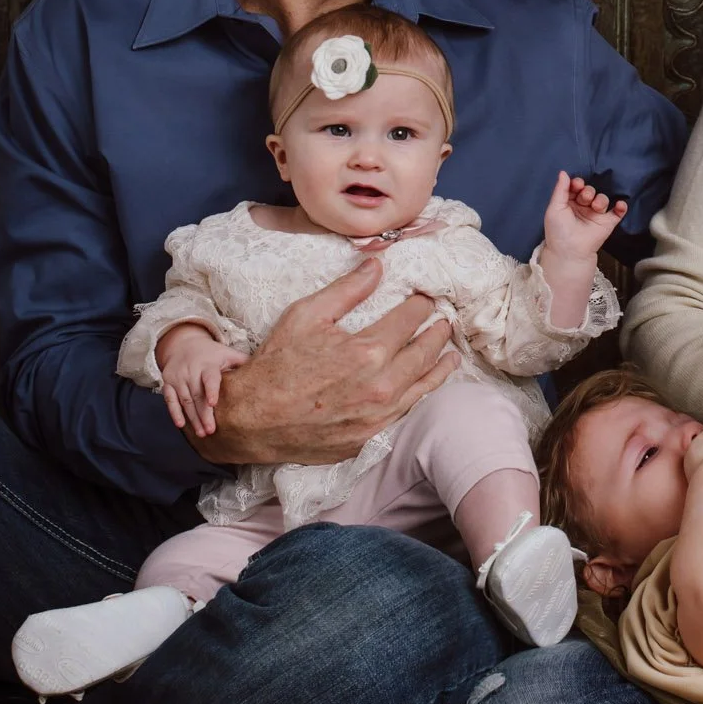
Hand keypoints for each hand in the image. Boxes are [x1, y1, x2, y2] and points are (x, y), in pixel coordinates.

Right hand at [157, 324, 250, 438]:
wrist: (184, 344)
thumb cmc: (213, 354)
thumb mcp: (228, 354)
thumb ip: (243, 362)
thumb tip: (268, 368)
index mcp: (208, 364)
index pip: (210, 378)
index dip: (211, 390)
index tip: (213, 403)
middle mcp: (191, 371)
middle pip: (197, 395)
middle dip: (204, 414)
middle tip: (211, 430)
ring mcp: (178, 377)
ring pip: (185, 400)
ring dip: (193, 418)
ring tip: (202, 433)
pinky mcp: (168, 383)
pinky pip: (169, 399)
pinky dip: (174, 412)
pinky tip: (181, 425)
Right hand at [192, 260, 458, 466]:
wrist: (252, 419)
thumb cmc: (275, 364)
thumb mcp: (306, 315)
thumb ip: (347, 290)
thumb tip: (377, 265)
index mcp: (368, 352)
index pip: (409, 320)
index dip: (420, 305)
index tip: (425, 298)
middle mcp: (380, 386)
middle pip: (424, 354)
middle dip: (437, 334)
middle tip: (444, 322)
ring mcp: (377, 416)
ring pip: (422, 387)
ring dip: (439, 367)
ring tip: (450, 355)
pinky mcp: (368, 437)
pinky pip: (404, 412)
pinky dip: (418, 395)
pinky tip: (421, 386)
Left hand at [542, 172, 627, 261]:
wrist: (570, 251)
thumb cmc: (558, 230)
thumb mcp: (555, 207)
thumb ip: (560, 189)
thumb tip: (563, 172)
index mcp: (569, 203)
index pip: (576, 187)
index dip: (578, 183)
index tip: (577, 185)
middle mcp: (583, 207)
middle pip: (590, 191)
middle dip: (588, 192)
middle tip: (584, 199)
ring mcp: (596, 215)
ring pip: (603, 199)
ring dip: (600, 199)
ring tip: (596, 207)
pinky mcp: (607, 223)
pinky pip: (617, 212)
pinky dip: (621, 207)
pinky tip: (620, 205)